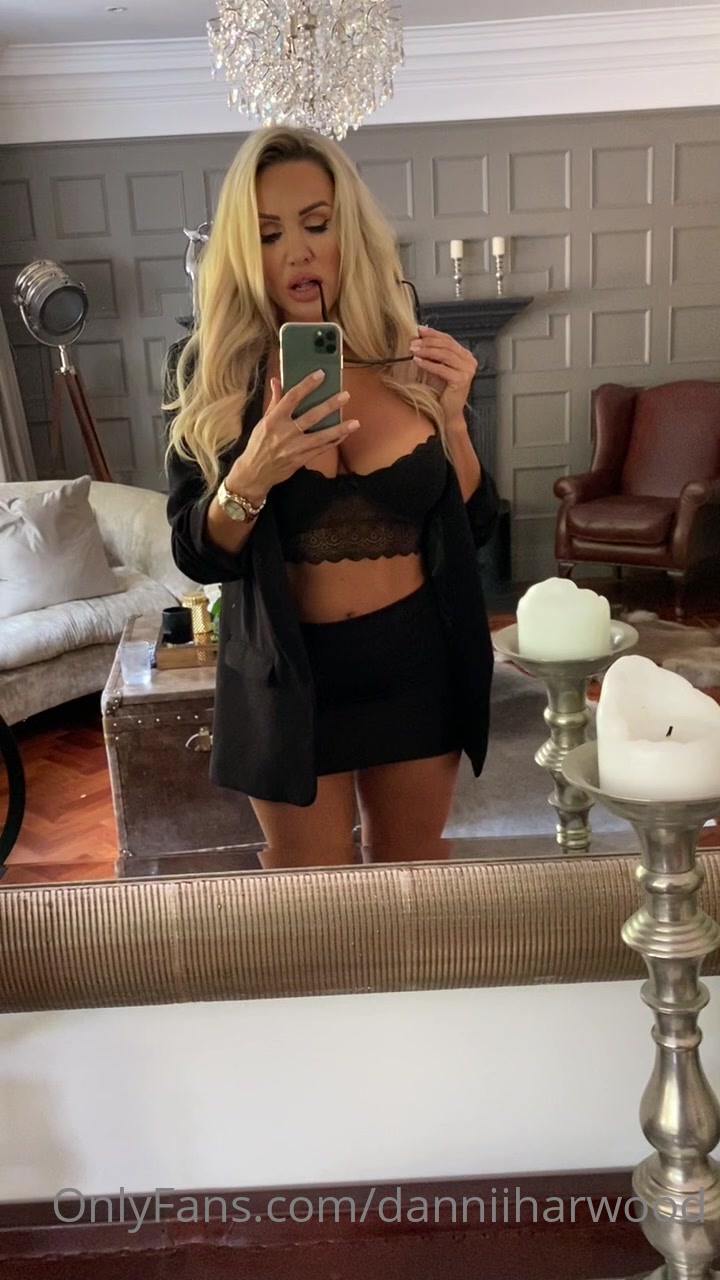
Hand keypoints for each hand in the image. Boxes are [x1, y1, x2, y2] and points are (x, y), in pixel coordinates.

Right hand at [226, 371, 358, 501]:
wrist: (255, 472)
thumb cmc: (259, 444)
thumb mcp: (263, 421)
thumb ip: (274, 401)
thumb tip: (276, 380)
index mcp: (274, 420)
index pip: (291, 397)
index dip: (306, 385)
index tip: (320, 375)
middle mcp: (285, 433)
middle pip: (311, 416)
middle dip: (330, 406)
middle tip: (345, 396)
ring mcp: (294, 448)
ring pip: (321, 436)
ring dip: (339, 429)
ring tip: (355, 422)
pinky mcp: (301, 460)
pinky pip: (321, 450)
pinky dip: (333, 442)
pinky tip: (344, 435)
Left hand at [409, 326, 476, 425]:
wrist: (447, 412)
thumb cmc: (441, 392)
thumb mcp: (435, 368)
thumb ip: (430, 354)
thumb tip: (416, 338)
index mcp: (464, 355)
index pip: (448, 339)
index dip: (433, 333)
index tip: (419, 330)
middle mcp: (469, 361)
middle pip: (447, 345)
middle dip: (428, 342)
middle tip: (413, 342)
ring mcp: (467, 370)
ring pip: (445, 355)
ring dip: (427, 351)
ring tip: (413, 350)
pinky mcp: (462, 380)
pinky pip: (443, 369)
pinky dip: (429, 364)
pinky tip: (418, 361)